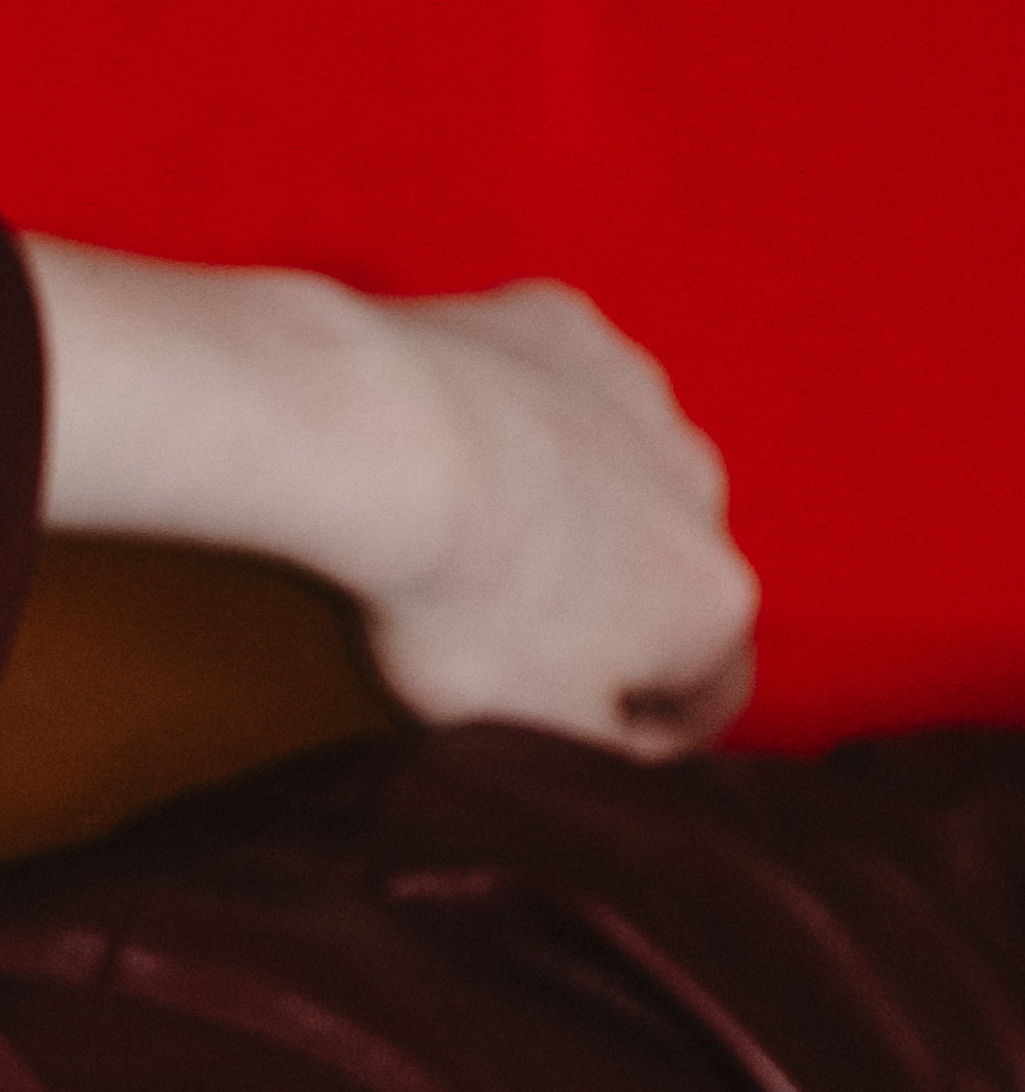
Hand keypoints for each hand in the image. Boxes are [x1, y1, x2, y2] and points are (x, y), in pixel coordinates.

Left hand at [336, 279, 759, 742]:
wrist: (377, 437)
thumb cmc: (456, 604)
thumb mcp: (531, 734)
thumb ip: (604, 764)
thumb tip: (631, 758)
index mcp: (714, 600)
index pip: (709, 693)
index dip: (647, 733)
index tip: (580, 740)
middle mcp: (701, 488)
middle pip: (663, 574)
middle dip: (607, 611)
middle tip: (507, 638)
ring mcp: (636, 395)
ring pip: (614, 473)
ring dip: (568, 510)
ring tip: (471, 538)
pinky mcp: (561, 328)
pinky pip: (549, 389)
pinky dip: (514, 420)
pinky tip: (447, 446)